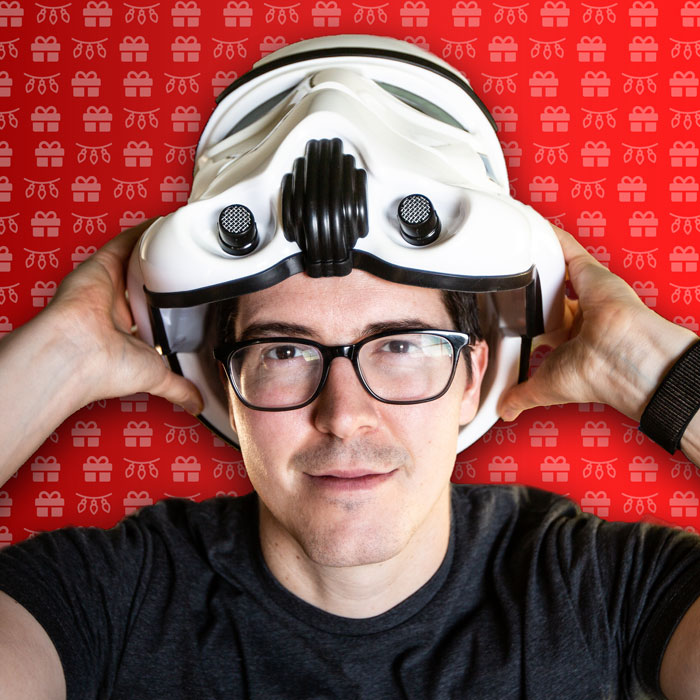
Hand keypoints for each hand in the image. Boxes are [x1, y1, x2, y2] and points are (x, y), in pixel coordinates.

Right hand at [46, 219, 202, 413]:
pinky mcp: (101, 265)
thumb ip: (179, 388)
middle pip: (146, 283)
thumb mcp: (158, 377)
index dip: (170, 304)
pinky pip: (123, 243)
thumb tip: (196, 406)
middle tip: (191, 264)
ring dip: (157, 250)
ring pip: (137, 261)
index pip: (153, 313)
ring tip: (183, 239)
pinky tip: (162, 224)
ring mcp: (109, 285)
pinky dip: (142, 232)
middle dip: (166, 275)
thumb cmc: (106, 368)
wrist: (79, 352)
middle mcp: (117, 307)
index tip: (191, 297)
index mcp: (129, 332)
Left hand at [498, 225, 697, 422]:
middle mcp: (580, 317)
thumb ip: (521, 396)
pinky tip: (530, 226)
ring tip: (509, 248)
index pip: (544, 327)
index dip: (527, 321)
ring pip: (556, 270)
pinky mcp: (590, 272)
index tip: (509, 317)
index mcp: (571, 342)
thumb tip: (505, 411)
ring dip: (536, 260)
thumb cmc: (595, 375)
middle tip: (501, 281)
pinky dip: (550, 237)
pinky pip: (567, 248)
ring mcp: (586, 293)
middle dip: (528, 290)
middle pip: (548, 296)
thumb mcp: (545, 388)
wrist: (622, 359)